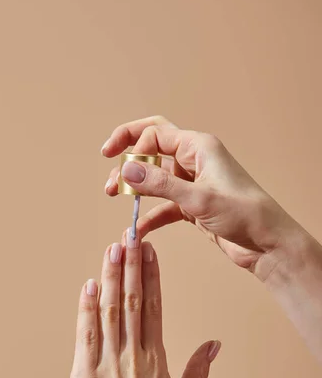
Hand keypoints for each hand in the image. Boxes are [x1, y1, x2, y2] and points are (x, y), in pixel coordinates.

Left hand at [70, 231, 220, 377]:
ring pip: (109, 313)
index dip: (152, 275)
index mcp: (157, 359)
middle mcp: (133, 356)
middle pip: (132, 301)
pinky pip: (85, 338)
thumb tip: (215, 343)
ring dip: (111, 279)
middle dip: (130, 266)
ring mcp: (106, 366)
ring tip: (111, 250)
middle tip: (128, 237)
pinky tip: (88, 286)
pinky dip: (86, 311)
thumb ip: (200, 369)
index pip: (155, 306)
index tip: (150, 251)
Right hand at [102, 115, 298, 279]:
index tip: (116, 164)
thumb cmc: (243, 213)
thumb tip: (126, 170)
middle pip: (151, 151)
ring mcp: (192, 184)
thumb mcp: (198, 198)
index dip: (131, 146)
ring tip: (115, 198)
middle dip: (128, 161)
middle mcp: (194, 161)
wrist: (267, 243)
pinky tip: (138, 228)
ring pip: (155, 179)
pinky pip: (163, 205)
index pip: (154, 134)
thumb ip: (160, 184)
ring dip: (135, 187)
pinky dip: (149, 214)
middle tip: (110, 180)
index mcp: (198, 147)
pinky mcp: (192, 206)